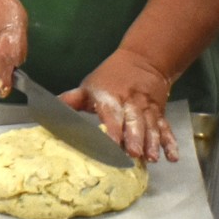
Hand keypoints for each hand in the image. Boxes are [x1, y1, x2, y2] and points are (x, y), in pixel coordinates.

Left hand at [62, 48, 179, 162]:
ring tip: (151, 158)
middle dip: (135, 138)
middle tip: (134, 154)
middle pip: (133, 121)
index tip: (111, 144)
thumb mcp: (89, 86)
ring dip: (152, 142)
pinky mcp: (159, 113)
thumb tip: (46, 109)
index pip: (111, 114)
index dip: (112, 129)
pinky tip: (172, 156)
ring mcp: (147, 109)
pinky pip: (166, 128)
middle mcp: (130, 103)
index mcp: (111, 97)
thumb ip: (71, 100)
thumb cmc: (110, 77)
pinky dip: (170, 142)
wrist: (143, 59)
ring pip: (150, 126)